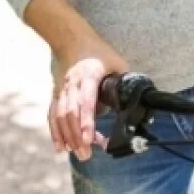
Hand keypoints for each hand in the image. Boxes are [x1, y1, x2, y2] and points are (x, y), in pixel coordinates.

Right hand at [49, 46, 128, 160]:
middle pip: (71, 113)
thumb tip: (141, 100)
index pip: (86, 101)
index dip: (86, 121)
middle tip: (87, 154)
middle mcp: (73, 83)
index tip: (89, 139)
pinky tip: (60, 147)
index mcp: (89, 75)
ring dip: (67, 136)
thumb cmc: (98, 52)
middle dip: (77, 135)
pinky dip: (55, 131)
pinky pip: (52, 114)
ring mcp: (62, 89)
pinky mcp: (56, 93)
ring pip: (60, 116)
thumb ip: (126, 80)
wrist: (72, 39)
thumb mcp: (117, 62)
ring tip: (78, 153)